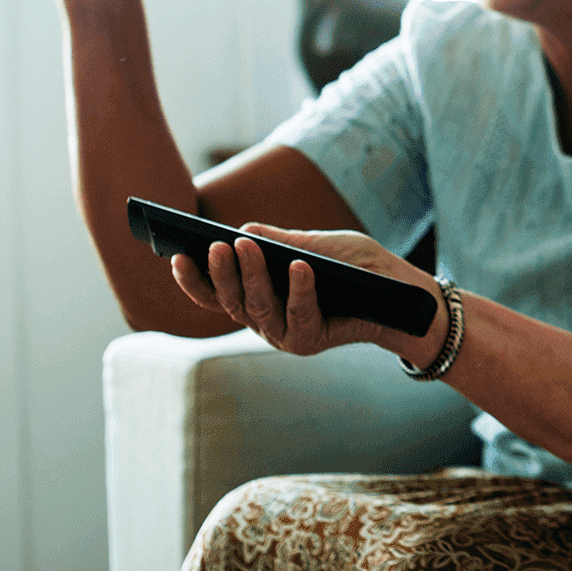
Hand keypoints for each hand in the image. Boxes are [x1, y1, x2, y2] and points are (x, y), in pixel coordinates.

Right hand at [170, 223, 406, 355]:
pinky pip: (298, 314)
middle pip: (231, 300)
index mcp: (258, 296)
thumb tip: (244, 229)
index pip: (216, 292)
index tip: (175, 255)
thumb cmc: (355, 266)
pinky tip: (297, 266)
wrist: (397, 293)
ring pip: (258, 307)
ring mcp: (284, 333)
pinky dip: (298, 288)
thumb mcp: (317, 245)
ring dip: (250, 276)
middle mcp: (264, 319)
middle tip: (215, 245)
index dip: (194, 278)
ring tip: (245, 246)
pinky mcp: (309, 341)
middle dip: (221, 272)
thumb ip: (282, 241)